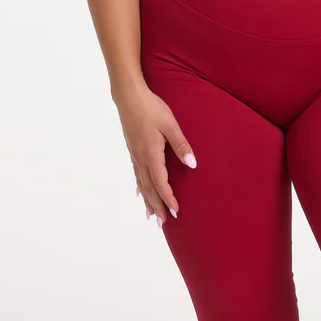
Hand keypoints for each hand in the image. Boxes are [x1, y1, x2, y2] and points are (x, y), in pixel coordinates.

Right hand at [114, 83, 196, 225]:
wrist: (128, 96)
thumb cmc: (151, 108)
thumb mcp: (170, 124)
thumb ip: (181, 145)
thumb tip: (192, 164)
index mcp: (151, 154)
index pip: (161, 182)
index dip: (168, 198)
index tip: (176, 211)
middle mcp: (141, 158)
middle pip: (149, 188)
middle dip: (157, 206)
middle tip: (164, 223)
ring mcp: (135, 155)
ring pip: (141, 183)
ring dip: (148, 200)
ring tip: (151, 216)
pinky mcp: (132, 150)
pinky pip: (136, 174)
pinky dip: (139, 187)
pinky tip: (139, 193)